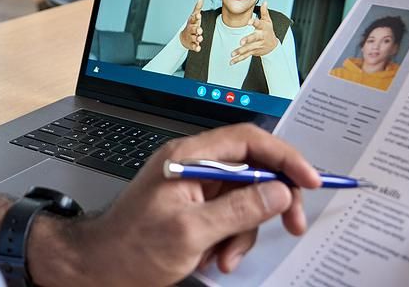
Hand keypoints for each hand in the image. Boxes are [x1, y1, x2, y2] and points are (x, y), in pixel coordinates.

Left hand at [30, 124, 320, 285]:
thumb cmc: (132, 248)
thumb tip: (278, 190)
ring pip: (244, 199)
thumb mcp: (192, 232)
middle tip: (292, 225)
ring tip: (226, 257)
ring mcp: (193, 187)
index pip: (247, 140)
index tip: (309, 180)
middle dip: (272, 200)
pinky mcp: (193, 208)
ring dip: (244, 232)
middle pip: (251, 169)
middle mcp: (192, 165)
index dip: (283, 156)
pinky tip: (216, 259)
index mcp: (188, 157)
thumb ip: (239, 209)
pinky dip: (230, 240)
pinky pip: (228, 217)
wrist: (99, 268)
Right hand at [179, 0, 203, 51]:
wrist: (184, 38)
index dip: (195, 17)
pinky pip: (194, 46)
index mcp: (191, 22)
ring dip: (196, 38)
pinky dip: (196, 47)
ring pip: (193, 38)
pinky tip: (198, 48)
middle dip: (196, 29)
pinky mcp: (192, 44)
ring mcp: (190, 37)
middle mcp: (190, 29)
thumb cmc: (191, 25)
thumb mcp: (194, 16)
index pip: (193, 18)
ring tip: (200, 38)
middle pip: (192, 29)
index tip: (198, 15)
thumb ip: (198, 8)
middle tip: (199, 30)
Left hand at [231, 1, 277, 64]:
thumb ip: (265, 12)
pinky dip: (238, 59)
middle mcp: (260, 37)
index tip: (249, 21)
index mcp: (263, 28)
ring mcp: (256, 45)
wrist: (273, 46)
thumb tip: (265, 2)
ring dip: (240, 51)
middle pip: (253, 38)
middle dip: (247, 40)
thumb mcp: (268, 21)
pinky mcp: (253, 52)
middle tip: (241, 42)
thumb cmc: (268, 31)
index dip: (254, 22)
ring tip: (232, 53)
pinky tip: (231, 61)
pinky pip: (245, 56)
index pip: (258, 24)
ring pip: (248, 49)